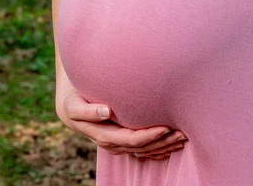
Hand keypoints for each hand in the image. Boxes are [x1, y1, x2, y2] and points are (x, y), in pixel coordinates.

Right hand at [56, 87, 187, 159]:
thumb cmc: (73, 101)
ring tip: (183, 138)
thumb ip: (89, 111)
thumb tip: (107, 111)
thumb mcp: (75, 106)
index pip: (130, 139)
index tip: (165, 127)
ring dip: (164, 146)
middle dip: (162, 142)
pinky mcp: (121, 141)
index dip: (148, 135)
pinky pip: (141, 150)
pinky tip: (170, 148)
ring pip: (144, 150)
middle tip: (182, 132)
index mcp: (103, 135)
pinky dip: (157, 150)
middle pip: (141, 147)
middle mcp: (112, 143)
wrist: (69, 108)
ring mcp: (117, 144)